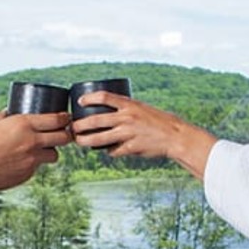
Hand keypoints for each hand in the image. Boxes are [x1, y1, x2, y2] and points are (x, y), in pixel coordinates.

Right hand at [0, 110, 71, 248]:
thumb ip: (5, 116)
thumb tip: (11, 110)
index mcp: (24, 124)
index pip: (57, 119)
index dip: (65, 118)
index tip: (67, 118)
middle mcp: (32, 141)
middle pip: (64, 138)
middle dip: (66, 135)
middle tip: (63, 134)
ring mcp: (32, 159)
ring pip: (54, 155)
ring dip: (50, 152)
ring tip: (41, 150)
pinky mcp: (28, 173)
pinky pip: (37, 167)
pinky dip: (33, 164)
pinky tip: (20, 162)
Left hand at [70, 92, 216, 177]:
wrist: (176, 136)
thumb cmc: (159, 122)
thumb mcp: (142, 109)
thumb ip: (127, 111)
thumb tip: (110, 115)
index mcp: (130, 105)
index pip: (104, 97)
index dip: (89, 98)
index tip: (80, 102)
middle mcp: (127, 118)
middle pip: (95, 120)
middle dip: (80, 125)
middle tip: (72, 127)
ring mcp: (128, 134)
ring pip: (99, 139)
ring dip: (86, 141)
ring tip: (79, 141)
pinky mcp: (131, 148)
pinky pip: (113, 151)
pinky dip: (109, 151)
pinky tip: (107, 151)